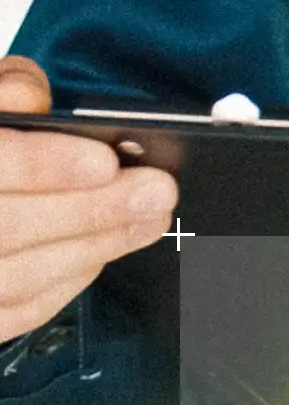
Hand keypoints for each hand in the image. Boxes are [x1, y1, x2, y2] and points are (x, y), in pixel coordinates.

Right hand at [0, 57, 177, 340]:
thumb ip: (8, 92)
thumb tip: (35, 99)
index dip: (46, 165)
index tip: (105, 161)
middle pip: (9, 228)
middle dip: (91, 212)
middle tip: (157, 192)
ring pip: (17, 279)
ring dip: (94, 248)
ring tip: (151, 219)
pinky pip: (17, 311)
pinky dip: (67, 282)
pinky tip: (104, 251)